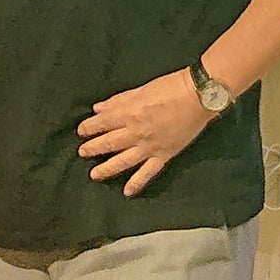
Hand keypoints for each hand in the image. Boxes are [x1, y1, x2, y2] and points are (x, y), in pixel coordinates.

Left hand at [80, 68, 210, 195]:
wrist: (198, 96)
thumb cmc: (170, 87)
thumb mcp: (141, 89)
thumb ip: (118, 101)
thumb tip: (98, 109)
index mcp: (129, 113)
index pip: (102, 123)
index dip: (89, 127)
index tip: (81, 131)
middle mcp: (136, 132)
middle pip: (109, 143)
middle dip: (93, 148)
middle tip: (82, 153)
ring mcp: (149, 146)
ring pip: (123, 161)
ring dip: (107, 169)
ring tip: (94, 175)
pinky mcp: (164, 155)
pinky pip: (148, 172)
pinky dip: (137, 183)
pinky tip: (127, 192)